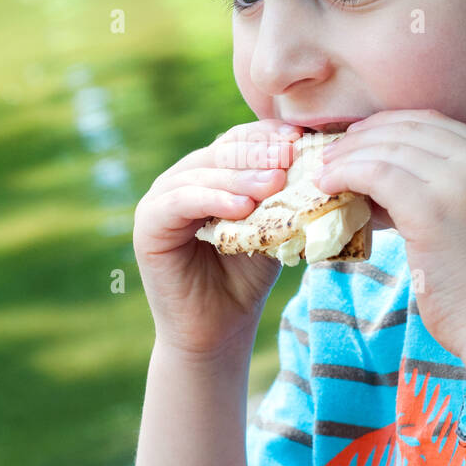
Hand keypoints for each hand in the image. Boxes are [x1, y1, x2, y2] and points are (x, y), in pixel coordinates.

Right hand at [133, 119, 301, 359]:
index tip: (300, 137)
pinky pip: (180, 202)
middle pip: (220, 151)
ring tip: (275, 182)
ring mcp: (161, 200)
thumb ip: (282, 197)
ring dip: (241, 176)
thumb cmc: (246, 278)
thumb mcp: (270, 228)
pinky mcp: (147, 225)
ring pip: (202, 174)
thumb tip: (317, 163)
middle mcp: (181, 180)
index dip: (268, 136)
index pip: (239, 141)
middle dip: (258, 151)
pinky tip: (243, 207)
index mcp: (210, 174)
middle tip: (290, 155)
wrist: (218, 330)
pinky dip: (213, 199)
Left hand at [312, 110, 465, 355]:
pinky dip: (345, 175)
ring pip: (386, 149)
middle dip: (360, 137)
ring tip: (323, 172)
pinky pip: (375, 175)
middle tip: (330, 154)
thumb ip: (430, 191)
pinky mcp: (432, 210)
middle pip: (405, 129)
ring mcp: (459, 183)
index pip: (429, 121)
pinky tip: (327, 186)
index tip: (356, 138)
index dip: (385, 124)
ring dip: (346, 156)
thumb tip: (371, 179)